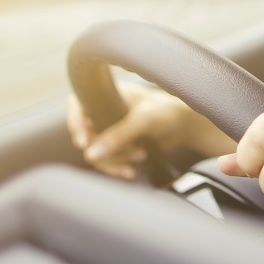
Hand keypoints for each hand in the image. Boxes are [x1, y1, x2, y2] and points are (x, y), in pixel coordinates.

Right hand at [67, 82, 234, 178]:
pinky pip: (108, 159)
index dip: (75, 123)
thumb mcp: (144, 120)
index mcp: (108, 94)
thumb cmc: (169, 113)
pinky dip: (119, 166)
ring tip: (138, 157)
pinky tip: (133, 169)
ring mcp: (112, 128)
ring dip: (114, 160)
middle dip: (105, 149)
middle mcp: (106, 110)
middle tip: (124, 154)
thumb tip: (90, 154)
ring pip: (97, 151)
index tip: (83, 142)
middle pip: (86, 134)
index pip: (78, 104)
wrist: (187, 128)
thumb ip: (118, 136)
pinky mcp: (120, 144)